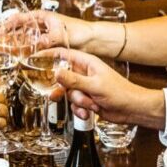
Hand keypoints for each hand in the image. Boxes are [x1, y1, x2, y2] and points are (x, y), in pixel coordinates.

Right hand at [1, 10, 90, 49]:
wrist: (92, 40)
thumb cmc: (80, 31)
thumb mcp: (61, 35)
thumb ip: (48, 40)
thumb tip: (36, 46)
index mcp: (43, 16)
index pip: (20, 18)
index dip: (8, 24)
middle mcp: (42, 24)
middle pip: (21, 29)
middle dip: (10, 36)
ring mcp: (45, 34)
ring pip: (26, 39)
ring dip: (17, 45)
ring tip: (8, 53)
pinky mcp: (49, 44)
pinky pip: (34, 47)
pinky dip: (27, 52)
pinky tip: (23, 59)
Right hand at [49, 48, 165, 129]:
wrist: (131, 110)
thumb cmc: (120, 93)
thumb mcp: (94, 85)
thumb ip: (74, 79)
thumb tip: (56, 72)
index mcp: (87, 63)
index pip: (63, 55)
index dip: (48, 56)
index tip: (34, 58)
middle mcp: (84, 73)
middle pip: (62, 78)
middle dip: (64, 89)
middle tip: (57, 94)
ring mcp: (84, 87)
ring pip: (68, 93)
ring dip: (77, 102)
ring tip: (90, 104)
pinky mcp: (86, 99)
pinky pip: (74, 104)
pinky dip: (80, 110)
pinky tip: (89, 112)